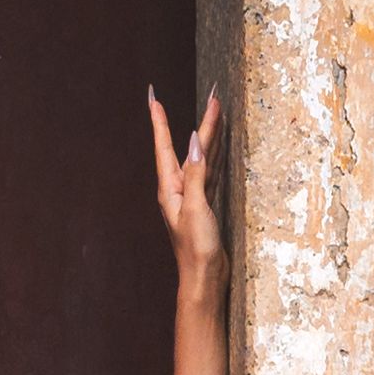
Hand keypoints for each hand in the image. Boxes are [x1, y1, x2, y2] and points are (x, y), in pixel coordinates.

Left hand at [146, 86, 225, 311]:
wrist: (204, 278)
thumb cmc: (196, 248)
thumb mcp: (195, 208)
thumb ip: (195, 174)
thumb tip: (194, 141)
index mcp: (170, 188)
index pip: (164, 146)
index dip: (160, 121)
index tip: (154, 97)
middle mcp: (178, 189)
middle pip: (190, 147)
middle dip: (202, 121)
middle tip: (214, 96)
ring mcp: (192, 197)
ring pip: (203, 158)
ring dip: (211, 136)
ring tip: (219, 112)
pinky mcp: (206, 205)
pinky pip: (211, 172)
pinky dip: (216, 157)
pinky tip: (219, 147)